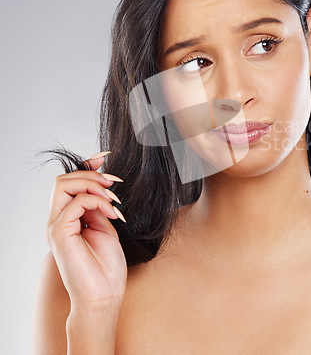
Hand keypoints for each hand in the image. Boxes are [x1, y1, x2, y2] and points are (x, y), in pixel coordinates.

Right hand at [46, 152, 126, 310]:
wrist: (104, 295)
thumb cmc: (106, 266)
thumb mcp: (106, 226)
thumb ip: (99, 206)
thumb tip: (102, 185)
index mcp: (69, 218)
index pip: (69, 182)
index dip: (86, 166)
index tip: (105, 156)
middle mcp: (58, 220)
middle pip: (63, 179)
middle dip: (92, 175)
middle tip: (114, 184)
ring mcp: (56, 227)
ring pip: (63, 185)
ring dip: (93, 185)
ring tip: (113, 199)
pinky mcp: (59, 234)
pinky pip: (75, 203)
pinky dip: (96, 201)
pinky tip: (111, 213)